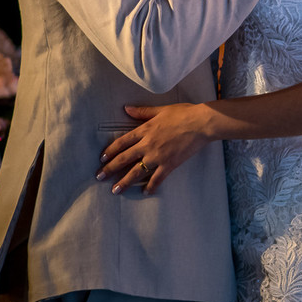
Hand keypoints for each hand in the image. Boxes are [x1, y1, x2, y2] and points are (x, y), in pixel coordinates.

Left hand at [96, 103, 211, 194]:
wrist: (201, 123)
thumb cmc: (183, 113)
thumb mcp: (161, 110)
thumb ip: (142, 112)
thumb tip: (126, 108)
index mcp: (145, 130)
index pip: (122, 142)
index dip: (110, 151)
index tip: (102, 158)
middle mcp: (148, 145)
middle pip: (124, 159)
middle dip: (110, 168)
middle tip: (99, 177)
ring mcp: (158, 156)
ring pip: (137, 171)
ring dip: (124, 182)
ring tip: (115, 190)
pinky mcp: (170, 164)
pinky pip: (157, 178)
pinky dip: (151, 186)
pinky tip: (145, 192)